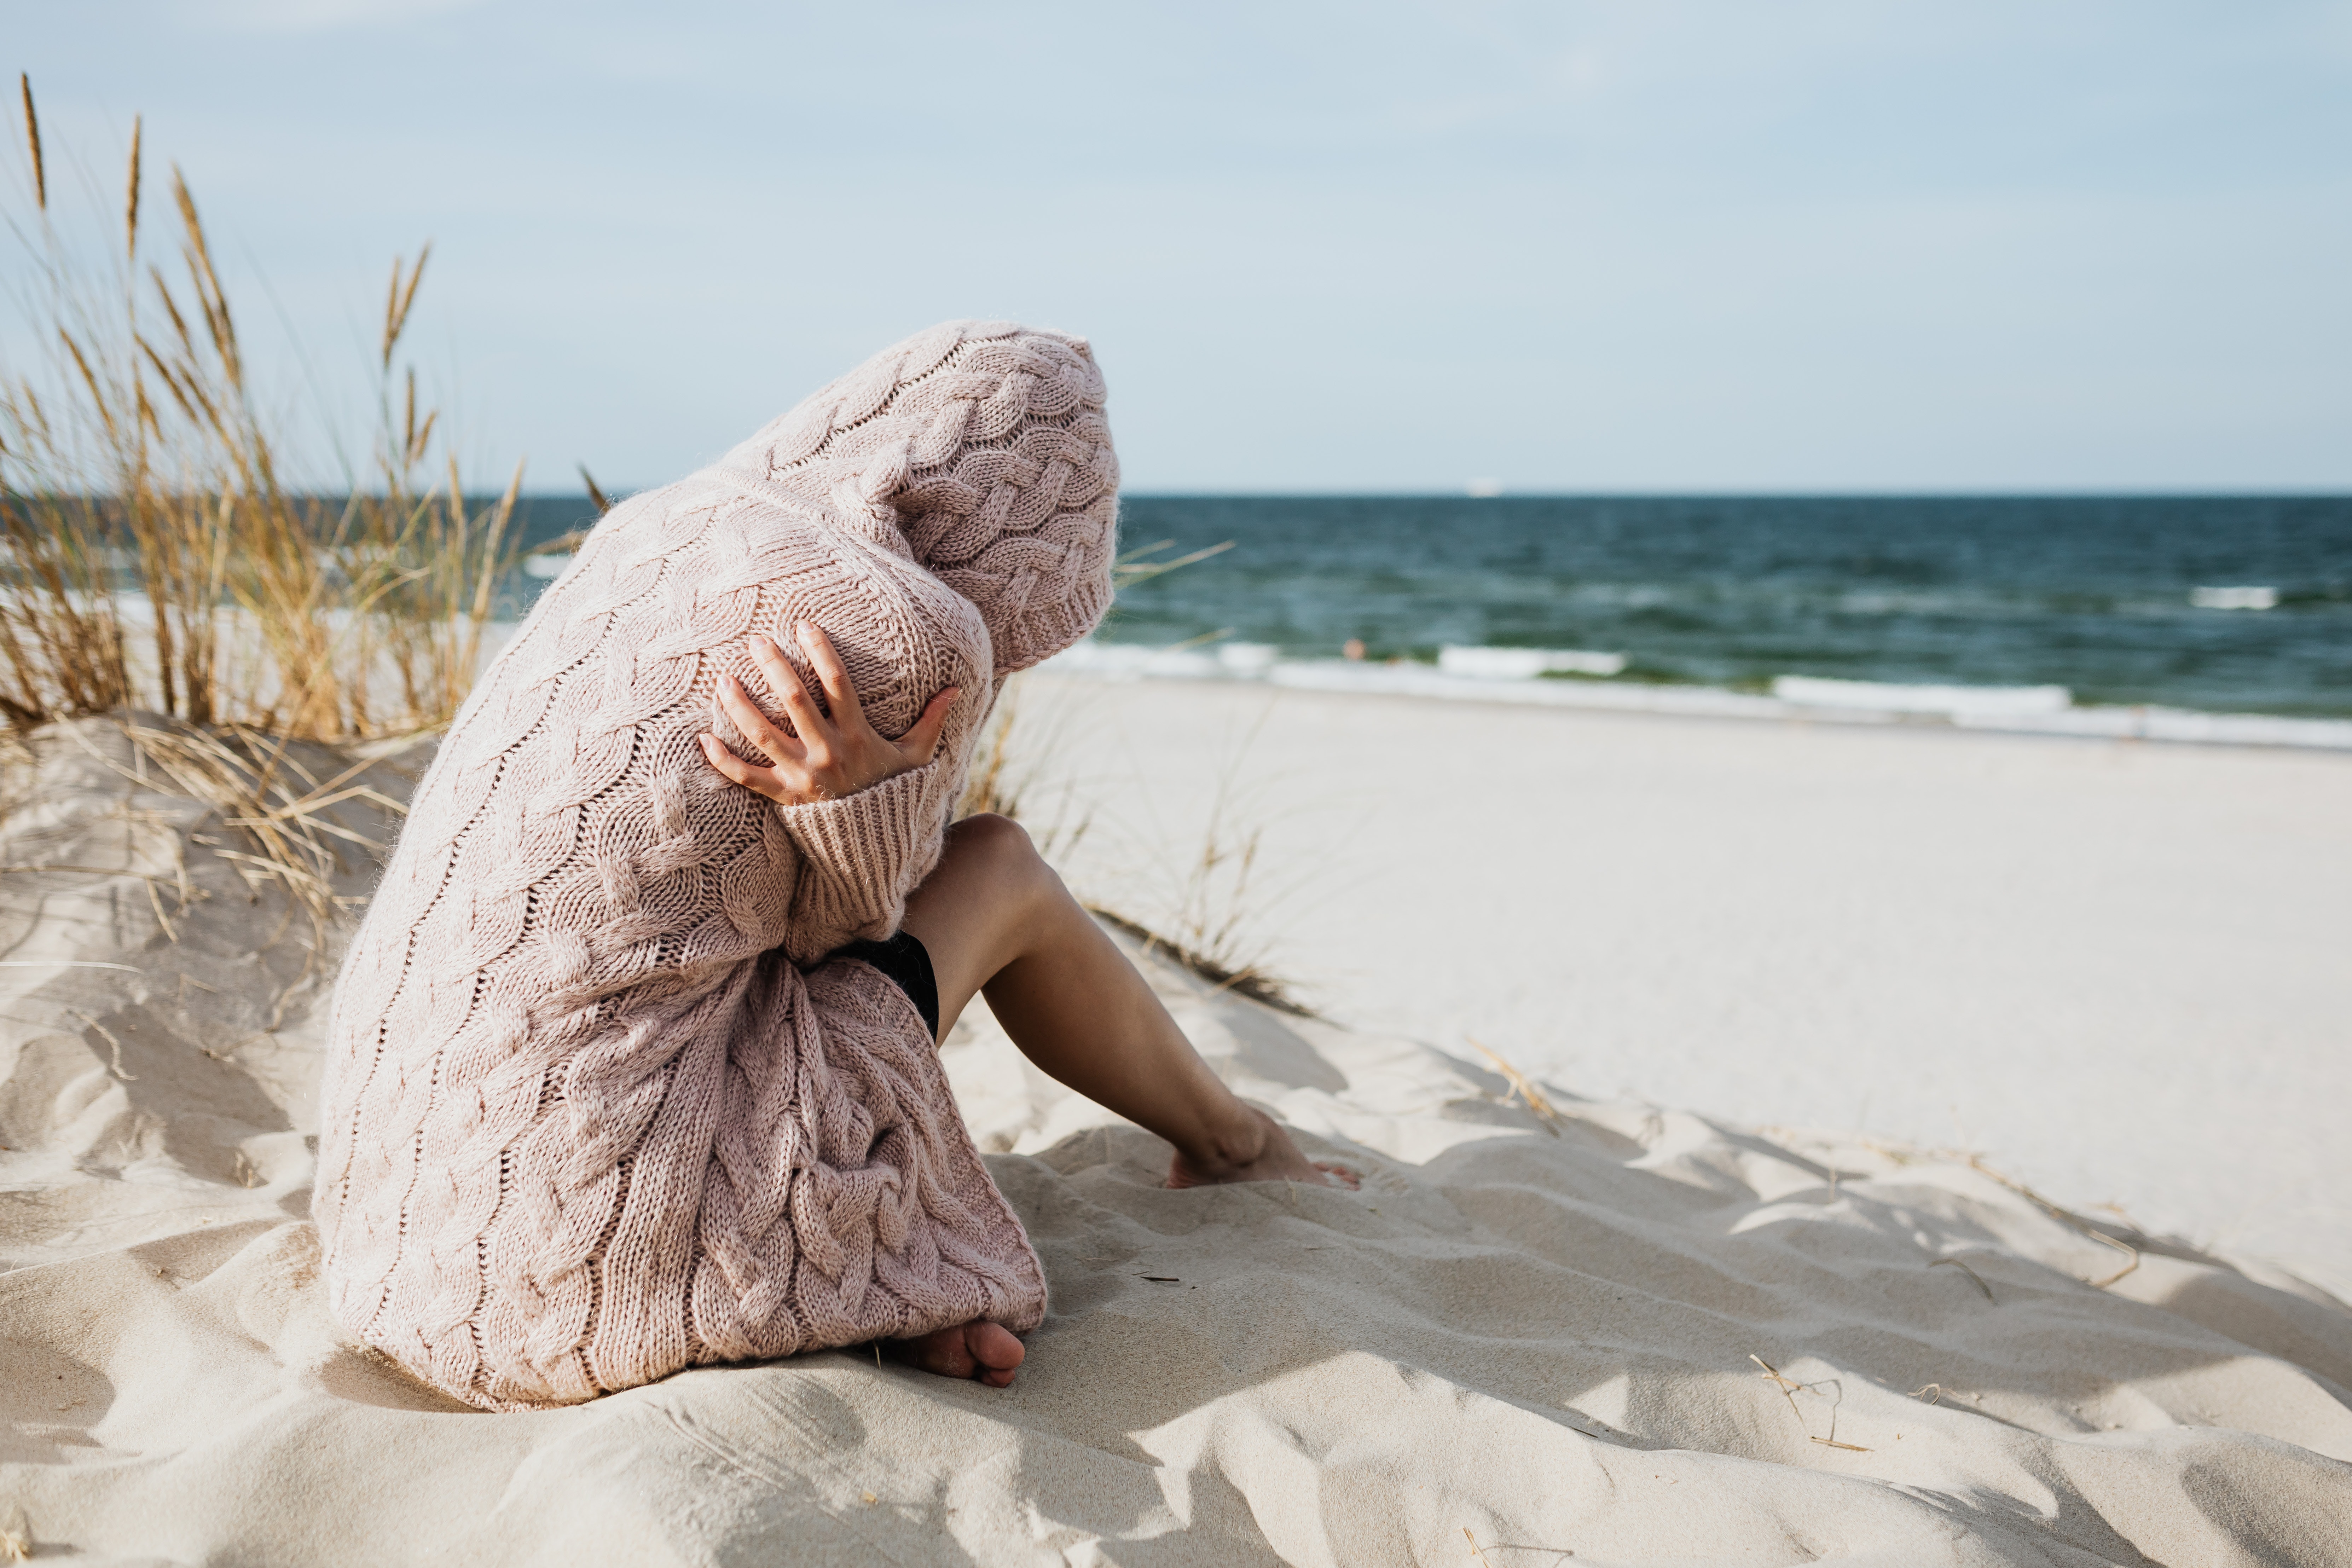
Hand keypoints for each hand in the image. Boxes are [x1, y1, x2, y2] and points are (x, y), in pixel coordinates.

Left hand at [698, 622, 957, 805]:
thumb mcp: (917, 755)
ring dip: (740, 706)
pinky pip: (747, 777)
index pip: (838, 683)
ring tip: (723, 679)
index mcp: (858, 736)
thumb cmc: (892, 789)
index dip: (821, 652)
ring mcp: (803, 775)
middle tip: (756, 641)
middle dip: (774, 667)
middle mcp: (828, 752)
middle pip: (795, 701)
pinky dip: (723, 759)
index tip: (804, 625)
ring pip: (764, 734)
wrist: (875, 843)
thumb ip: (932, 720)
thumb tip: (956, 689)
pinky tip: (703, 737)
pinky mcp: (784, 796)